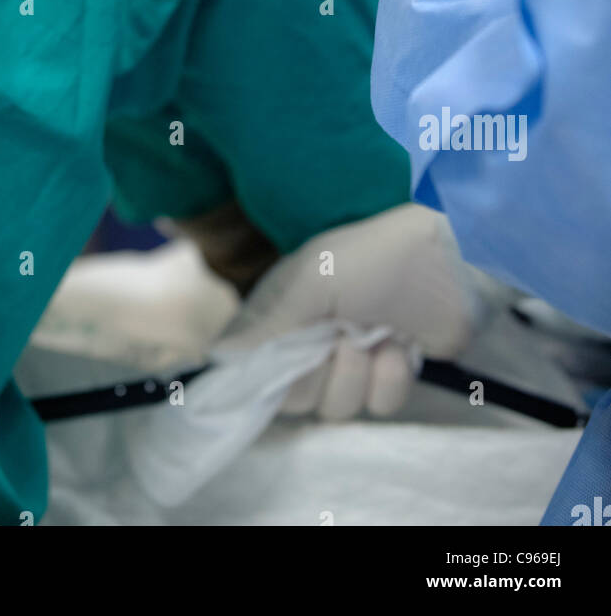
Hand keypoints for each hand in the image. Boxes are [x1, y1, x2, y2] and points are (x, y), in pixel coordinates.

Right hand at [221, 203, 491, 421]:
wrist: (448, 259)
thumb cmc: (372, 257)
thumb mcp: (311, 278)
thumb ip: (267, 324)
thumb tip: (218, 359)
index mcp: (284, 314)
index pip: (254, 371)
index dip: (269, 374)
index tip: (289, 357)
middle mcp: (311, 341)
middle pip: (296, 399)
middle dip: (321, 371)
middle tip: (341, 334)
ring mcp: (352, 360)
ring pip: (338, 407)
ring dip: (360, 371)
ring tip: (377, 332)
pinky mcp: (391, 373)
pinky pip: (379, 407)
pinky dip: (391, 377)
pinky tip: (402, 343)